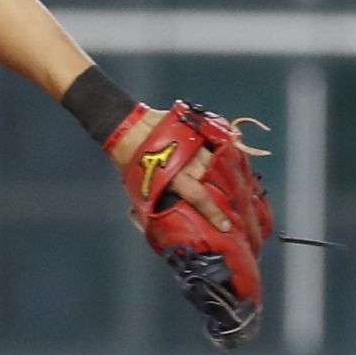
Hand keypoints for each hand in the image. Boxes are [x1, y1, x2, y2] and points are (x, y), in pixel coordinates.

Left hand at [109, 105, 233, 233]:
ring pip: (215, 161)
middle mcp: (189, 161)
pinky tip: (219, 158)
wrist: (127, 127)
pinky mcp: (194, 131)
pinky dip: (216, 152)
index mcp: (176, 177)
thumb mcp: (137, 188)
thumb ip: (150, 207)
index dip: (215, 214)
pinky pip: (212, 143)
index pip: (201, 198)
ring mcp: (194, 144)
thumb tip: (154, 227)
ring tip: (223, 180)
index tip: (226, 226)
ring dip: (218, 171)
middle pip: (214, 179)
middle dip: (222, 191)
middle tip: (228, 202)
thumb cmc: (129, 160)